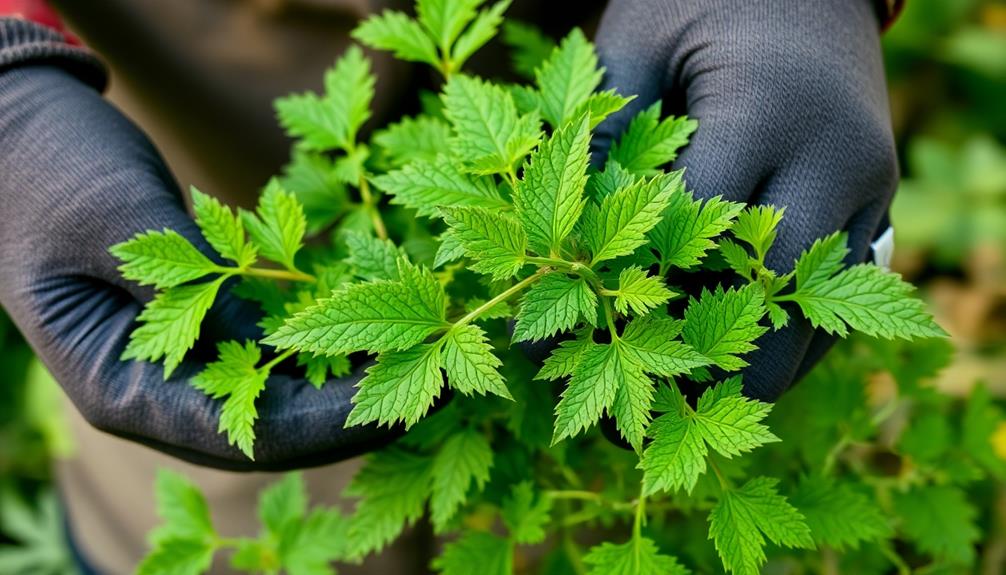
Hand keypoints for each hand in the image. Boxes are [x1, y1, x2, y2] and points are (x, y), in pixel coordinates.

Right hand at [0, 62, 395, 469]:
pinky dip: (332, 335)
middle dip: (354, 410)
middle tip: (437, 386)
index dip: (324, 428)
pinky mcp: (214, 316)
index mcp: (121, 388)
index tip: (397, 408)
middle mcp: (160, 388)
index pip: (240, 436)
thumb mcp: (108, 217)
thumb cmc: (48, 173)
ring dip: (352, 374)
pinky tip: (386, 317)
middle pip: (275, 425)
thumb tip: (261, 326)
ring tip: (428, 355)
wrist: (21, 133)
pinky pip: (283, 342)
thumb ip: (181, 273)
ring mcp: (190, 354)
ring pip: (286, 388)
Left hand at [592, 0, 897, 399]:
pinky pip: (832, 302)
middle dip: (694, 362)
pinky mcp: (875, 206)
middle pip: (766, 300)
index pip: (692, 236)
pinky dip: (782, 341)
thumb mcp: (636, 45)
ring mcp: (868, 189)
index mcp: (770, 112)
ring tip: (671, 408)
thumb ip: (600, 137)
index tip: (566, 338)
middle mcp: (835, 162)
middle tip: (627, 414)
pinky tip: (725, 367)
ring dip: (743, 368)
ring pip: (812, 318)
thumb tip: (555, 243)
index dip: (628, 293)